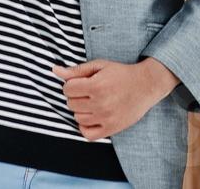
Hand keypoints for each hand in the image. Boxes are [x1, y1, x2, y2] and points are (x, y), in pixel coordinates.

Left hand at [51, 58, 172, 139]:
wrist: (145, 85)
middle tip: (88, 92)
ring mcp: (106, 118)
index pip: (67, 89)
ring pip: (78, 118)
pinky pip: (88, 134)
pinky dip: (85, 126)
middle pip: (71, 104)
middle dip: (76, 96)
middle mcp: (100, 103)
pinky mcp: (112, 128)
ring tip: (91, 103)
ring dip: (81, 110)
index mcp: (96, 86)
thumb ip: (76, 70)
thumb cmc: (121, 73)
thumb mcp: (99, 66)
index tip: (80, 83)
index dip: (71, 84)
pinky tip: (91, 116)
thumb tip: (54, 70)